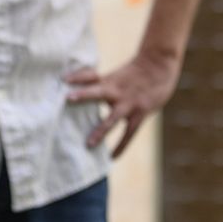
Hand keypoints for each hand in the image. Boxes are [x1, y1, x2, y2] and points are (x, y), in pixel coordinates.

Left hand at [64, 53, 179, 157]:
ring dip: (100, 130)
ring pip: (112, 118)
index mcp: (109, 80)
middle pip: (97, 91)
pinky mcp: (140, 113)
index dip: (77, 77)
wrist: (158, 64)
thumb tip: (92, 101)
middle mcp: (117, 90)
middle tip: (67, 99)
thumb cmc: (136, 71)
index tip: (64, 79)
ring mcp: (128, 103)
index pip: (89, 76)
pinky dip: (121, 146)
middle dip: (83, 95)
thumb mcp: (118, 75)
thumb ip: (105, 87)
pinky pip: (128, 133)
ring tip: (89, 144)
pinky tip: (112, 157)